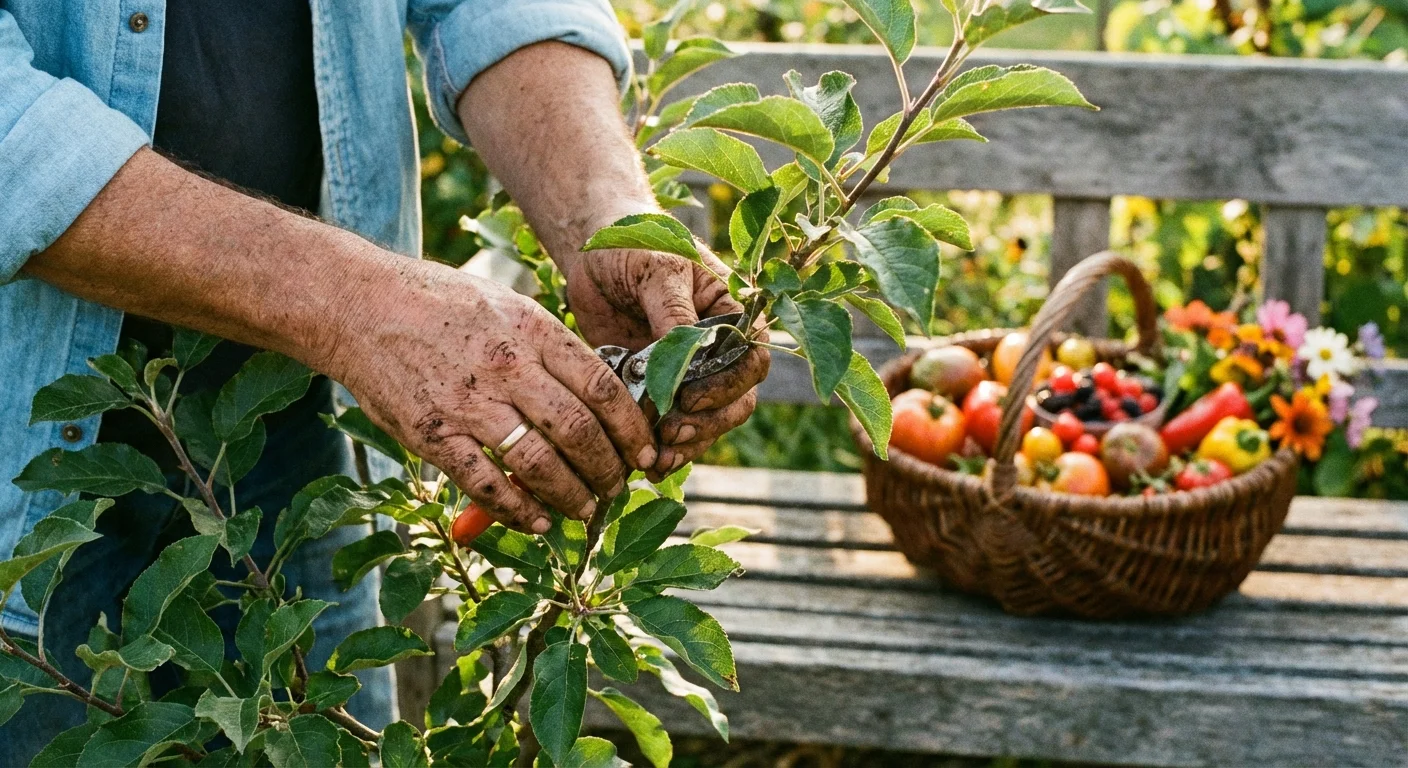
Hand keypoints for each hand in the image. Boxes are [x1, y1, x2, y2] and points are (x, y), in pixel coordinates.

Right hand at [327, 257, 656, 532]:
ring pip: (540, 463)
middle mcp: (507, 366)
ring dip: (572, 495)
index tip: (646, 451)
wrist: (358, 305)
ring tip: (586, 509)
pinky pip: (486, 483)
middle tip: (618, 486)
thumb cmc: (439, 303)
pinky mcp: (432, 434)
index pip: (603, 387)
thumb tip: (598, 394)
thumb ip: (549, 348)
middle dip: (609, 469)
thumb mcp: (507, 306)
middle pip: (579, 430)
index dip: (632, 429)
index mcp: (533, 330)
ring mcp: (469, 403)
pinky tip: (538, 521)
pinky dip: (518, 510)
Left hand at [563, 245, 769, 477]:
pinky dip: (662, 447)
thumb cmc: (635, 246)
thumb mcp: (658, 270)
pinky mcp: (660, 390)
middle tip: (670, 434)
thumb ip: (675, 313)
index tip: (689, 398)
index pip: (750, 361)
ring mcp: (692, 374)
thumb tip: (688, 356)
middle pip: (735, 401)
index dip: (726, 387)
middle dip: (707, 423)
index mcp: (733, 316)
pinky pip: (673, 426)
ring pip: (708, 422)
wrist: (595, 254)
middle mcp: (720, 350)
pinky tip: (646, 463)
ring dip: (687, 444)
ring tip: (657, 460)